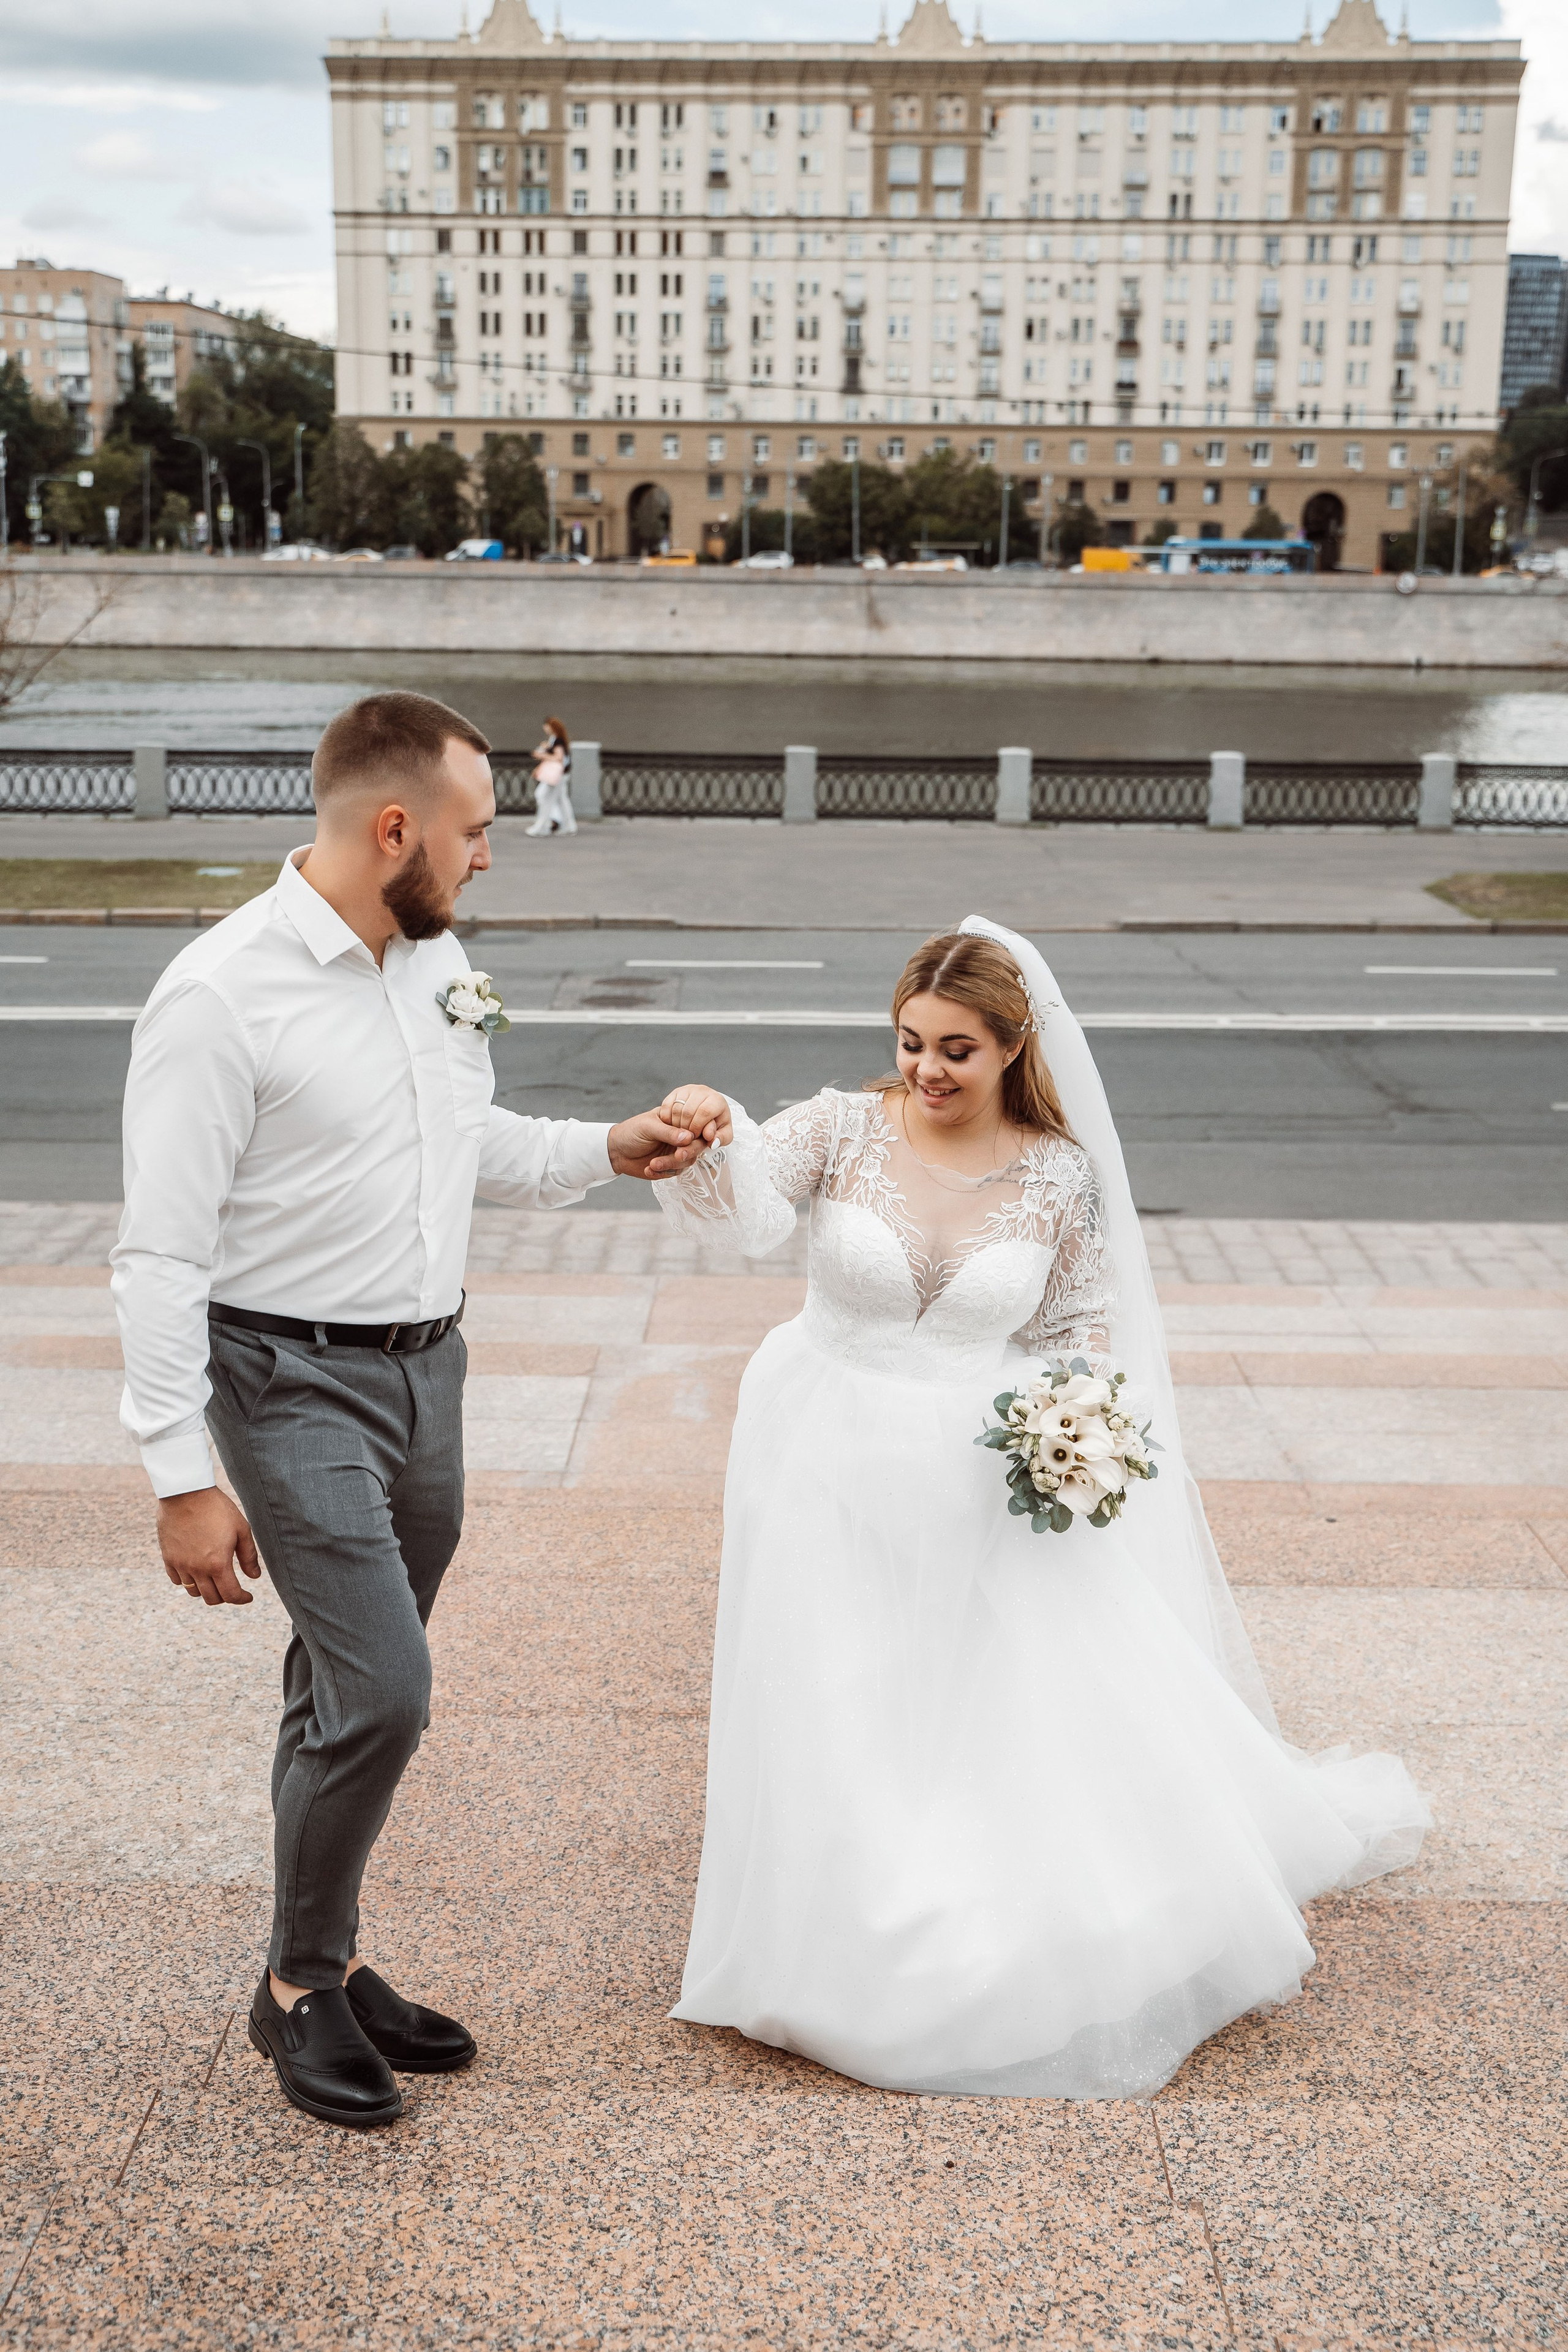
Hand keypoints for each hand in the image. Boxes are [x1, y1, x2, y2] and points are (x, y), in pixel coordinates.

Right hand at [157, 1487, 260, 1606]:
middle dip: (225, 1597)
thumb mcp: (241, 1529)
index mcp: (218, 1564)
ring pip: (193, 1592)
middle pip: (211, 1598)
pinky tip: (196, 1572)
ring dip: (206, 1590)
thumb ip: (249, 1556)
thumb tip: (255, 1577)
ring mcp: (180, 1565)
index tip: (248, 1596)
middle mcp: (197, 1569)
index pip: (231, 1595)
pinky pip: (176, 1580)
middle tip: (233, 1588)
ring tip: (215, 1580)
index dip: (242, 1599)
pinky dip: (187, 1581)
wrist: (186, 1492)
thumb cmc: (217, 1508)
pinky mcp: (168, 1557)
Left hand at [607, 1101, 725, 1181]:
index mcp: (677, 1121)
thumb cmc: (631, 1132)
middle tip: (677, 1156)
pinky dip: (662, 1172)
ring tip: (653, 1164)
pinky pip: (674, 1172)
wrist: (615, 1151)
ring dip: (671, 1164)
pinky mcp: (670, 1167)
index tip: (693, 1139)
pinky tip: (649, 1169)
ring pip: (686, 1161)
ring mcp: (676, 1152)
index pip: (696, 1126)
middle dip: (688, 1152)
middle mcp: (680, 1137)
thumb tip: (689, 1137)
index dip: (701, 1133)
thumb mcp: (648, 1127)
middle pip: (696, 1146)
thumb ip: (668, 1132)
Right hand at [656, 1086, 732, 1149]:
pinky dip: (668, 1120)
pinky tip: (674, 1127)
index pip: (704, 1112)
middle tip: (687, 1137)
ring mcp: (687, 1090)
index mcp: (717, 1099)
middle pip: (688, 1112)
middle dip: (686, 1129)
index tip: (695, 1136)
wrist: (707, 1114)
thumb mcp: (723, 1135)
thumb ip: (720, 1139)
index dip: (697, 1127)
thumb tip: (711, 1139)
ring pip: (676, 1110)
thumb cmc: (716, 1125)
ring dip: (676, 1126)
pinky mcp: (675, 1092)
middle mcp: (702, 1091)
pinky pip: (666, 1107)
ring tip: (682, 1133)